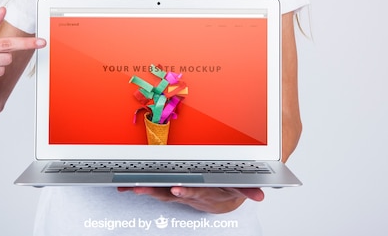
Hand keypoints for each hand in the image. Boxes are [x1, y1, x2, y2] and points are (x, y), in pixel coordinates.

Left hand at [117, 187, 263, 213]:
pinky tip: (126, 186)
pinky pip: (154, 190)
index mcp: (204, 191)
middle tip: (140, 188)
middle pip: (170, 193)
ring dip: (144, 190)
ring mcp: (178, 193)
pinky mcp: (170, 191)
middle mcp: (188, 193)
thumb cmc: (225, 189)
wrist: (219, 201)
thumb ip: (248, 190)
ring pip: (159, 192)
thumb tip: (261, 195)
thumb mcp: (239, 189)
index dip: (186, 191)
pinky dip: (140, 188)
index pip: (195, 191)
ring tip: (129, 187)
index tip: (176, 189)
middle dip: (154, 191)